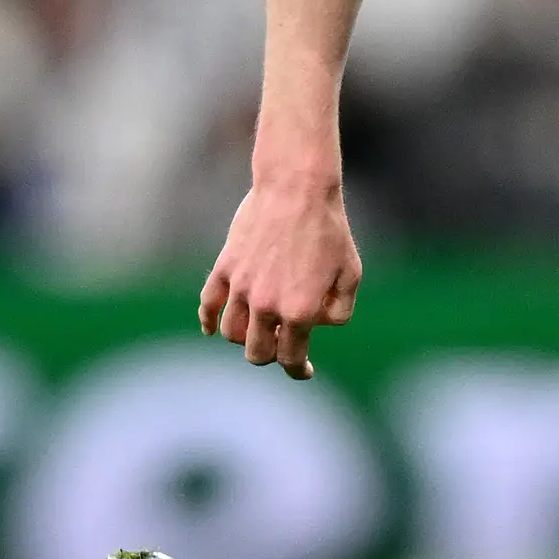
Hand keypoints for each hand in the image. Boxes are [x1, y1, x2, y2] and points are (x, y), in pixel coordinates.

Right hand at [199, 171, 361, 379]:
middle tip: (281, 345)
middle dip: (270, 355)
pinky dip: (208, 321)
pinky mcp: (226, 267)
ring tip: (258, 328)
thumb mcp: (351, 274)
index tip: (304, 369)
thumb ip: (338, 311)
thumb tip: (315, 326)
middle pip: (257, 353)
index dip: (298, 370)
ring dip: (245, 337)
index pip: (291, 359)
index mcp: (300, 311)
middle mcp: (267, 305)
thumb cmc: (330, 229)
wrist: (297, 187)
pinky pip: (208, 304)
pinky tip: (212, 328)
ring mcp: (242, 287)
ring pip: (231, 333)